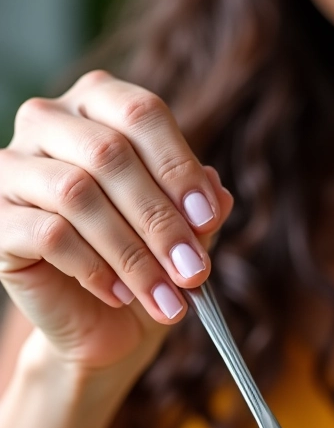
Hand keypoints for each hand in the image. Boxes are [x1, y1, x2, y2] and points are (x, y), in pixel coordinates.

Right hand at [0, 70, 233, 374]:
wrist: (100, 320)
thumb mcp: (184, 234)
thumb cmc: (144, 262)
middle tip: (193, 271)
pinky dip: (94, 268)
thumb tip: (218, 192)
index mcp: (99, 106)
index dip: (179, 167)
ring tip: (166, 296)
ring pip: (76, 193)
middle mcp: (48, 122)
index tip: (207, 218)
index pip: (141, 113)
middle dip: (161, 220)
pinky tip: (120, 294)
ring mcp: (12, 167)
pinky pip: (47, 233)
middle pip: (110, 154)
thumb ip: (201, 208)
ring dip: (132, 254)